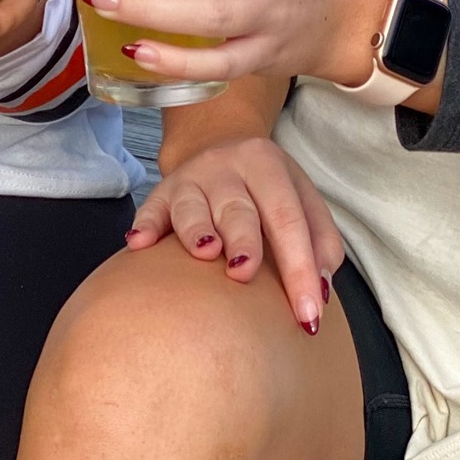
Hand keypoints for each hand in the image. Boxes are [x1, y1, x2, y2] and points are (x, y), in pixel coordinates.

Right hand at [126, 132, 344, 333]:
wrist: (220, 145)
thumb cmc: (269, 190)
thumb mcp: (302, 199)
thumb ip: (321, 239)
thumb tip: (320, 288)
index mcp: (269, 166)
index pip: (289, 219)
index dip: (300, 267)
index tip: (308, 315)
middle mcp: (228, 166)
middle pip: (239, 208)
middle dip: (245, 242)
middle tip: (246, 276)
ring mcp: (192, 178)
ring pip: (193, 206)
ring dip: (197, 230)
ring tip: (206, 252)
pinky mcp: (162, 192)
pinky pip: (152, 209)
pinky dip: (147, 225)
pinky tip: (139, 243)